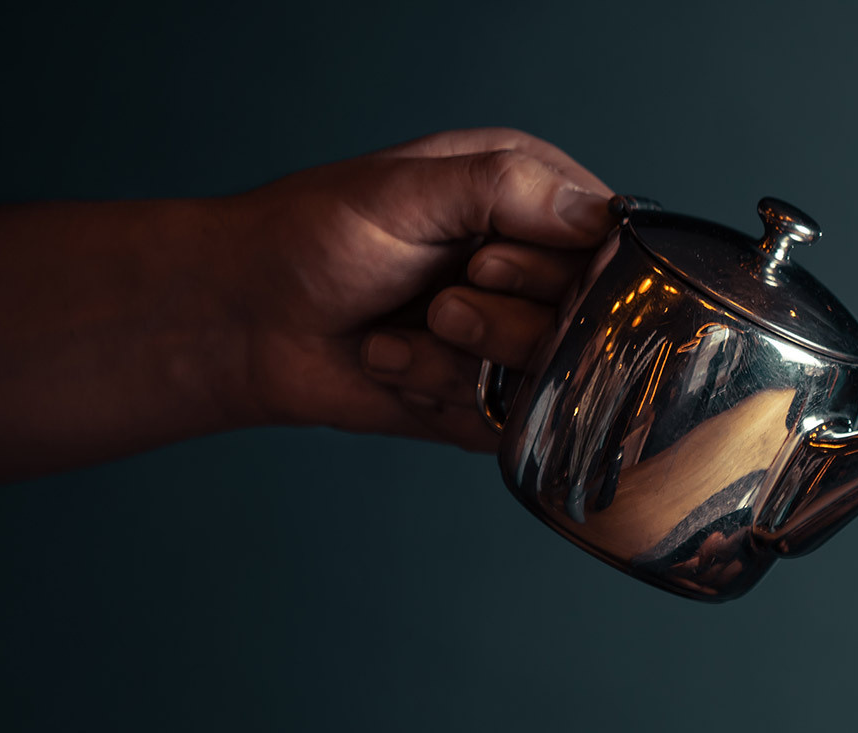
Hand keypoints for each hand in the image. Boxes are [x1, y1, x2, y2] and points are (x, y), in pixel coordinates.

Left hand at [220, 128, 613, 452]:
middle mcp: (537, 268)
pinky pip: (505, 419)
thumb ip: (506, 188)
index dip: (560, 270)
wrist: (246, 319)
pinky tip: (395, 365)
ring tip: (406, 331)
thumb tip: (602, 219)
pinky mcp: (493, 398)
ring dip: (461, 361)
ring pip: (551, 378)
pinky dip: (439, 395)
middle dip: (504, 322)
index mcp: (531, 197)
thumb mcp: (406, 190)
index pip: (610, 246)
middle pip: (592, 323)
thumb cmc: (312, 236)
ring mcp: (518, 337)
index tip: (486, 265)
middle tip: (440, 301)